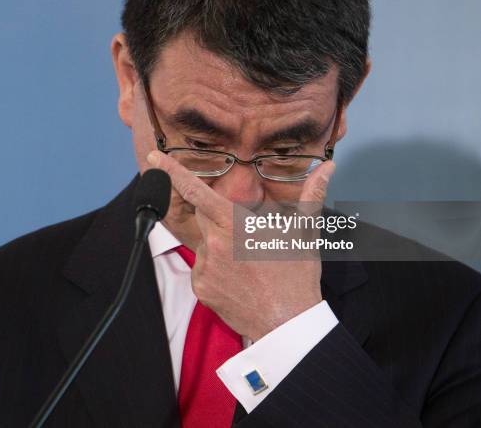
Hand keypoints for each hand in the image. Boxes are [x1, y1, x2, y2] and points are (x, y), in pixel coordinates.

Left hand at [147, 150, 335, 341]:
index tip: (152, 158)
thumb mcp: (303, 231)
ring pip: (204, 243)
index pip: (195, 191)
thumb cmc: (296, 274)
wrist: (288, 323)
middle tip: (245, 236)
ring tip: (247, 263)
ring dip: (219, 246)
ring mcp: (205, 267)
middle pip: (203, 216)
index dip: (172, 172)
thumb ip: (311, 195)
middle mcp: (213, 242)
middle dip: (218, 218)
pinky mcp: (200, 288)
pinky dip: (215, 269)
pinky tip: (237, 279)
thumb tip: (328, 167)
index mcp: (233, 223)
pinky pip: (202, 268)